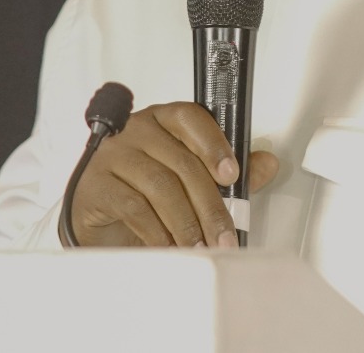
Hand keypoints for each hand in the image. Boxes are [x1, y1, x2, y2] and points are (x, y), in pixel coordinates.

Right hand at [68, 102, 279, 247]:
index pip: (190, 118)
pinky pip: (134, 207)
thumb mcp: (188, 182)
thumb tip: (267, 164)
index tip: (233, 175)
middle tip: (224, 236)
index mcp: (162, 120)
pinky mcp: (96, 184)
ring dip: (187, 223)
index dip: (214, 145)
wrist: (101, 223)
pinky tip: (170, 246)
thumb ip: (225, 171)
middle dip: (210, 205)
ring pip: (161, 186)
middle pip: (182, 162)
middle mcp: (136, 130)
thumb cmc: (145, 195)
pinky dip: (158, 232)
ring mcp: (113, 155)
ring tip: (199, 246)